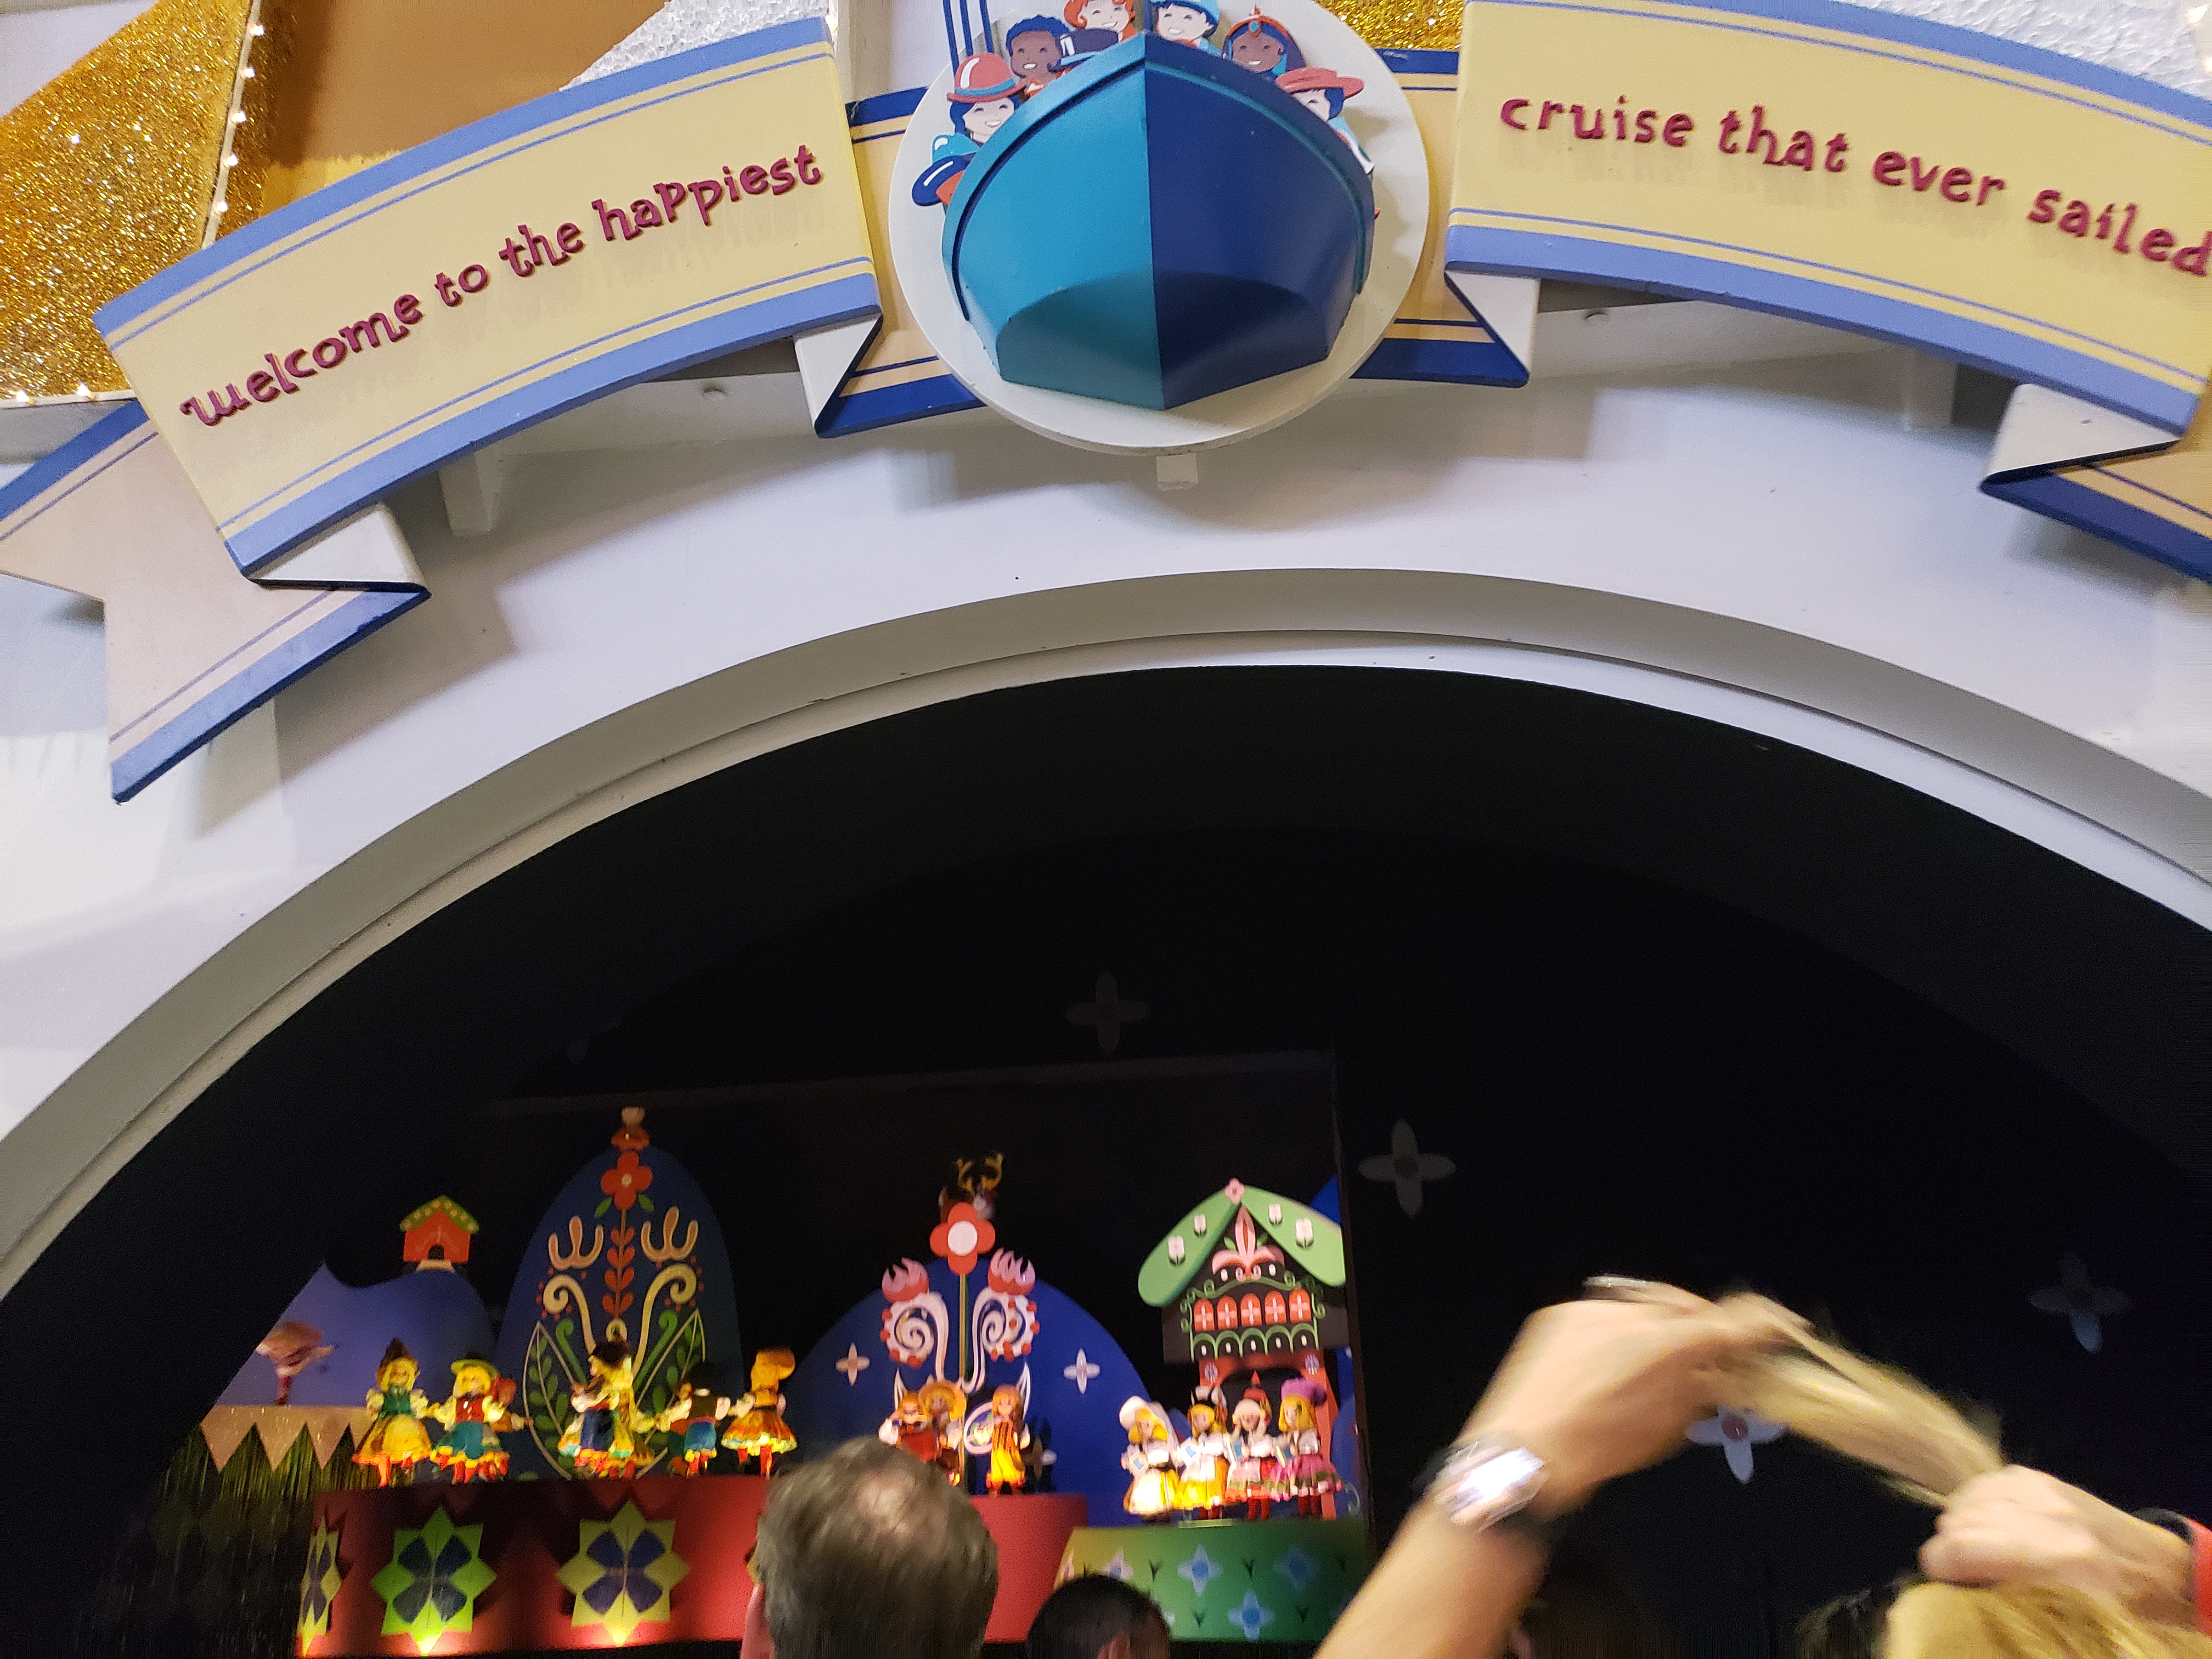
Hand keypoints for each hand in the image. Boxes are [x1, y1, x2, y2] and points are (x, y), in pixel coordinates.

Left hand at [1465, 1282, 1800, 1512]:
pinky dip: (1616, 1332)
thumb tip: (1724, 1374)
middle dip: (1703, 1325)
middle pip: (1687, 1305)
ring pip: (1643, 1305)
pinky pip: (1603, 1314)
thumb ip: (1704, 1391)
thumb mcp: (1670, 1426)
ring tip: (1653, 1361)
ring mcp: (1593, 1308)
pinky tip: (1610, 1362)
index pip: (1731, 1321)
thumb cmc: (1602, 1448)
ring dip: (1657, 1327)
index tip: (1782, 1322)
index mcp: (1668, 1345)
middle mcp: (1633, 1314)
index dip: (1762, 1322)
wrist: (1528, 1449)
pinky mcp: (1562, 1312)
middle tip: (1709, 1351)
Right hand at [1921, 1466, 2193, 1626]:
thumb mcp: (2058, 1613)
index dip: (1938, 1565)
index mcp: (2050, 1560)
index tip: (1943, 1579)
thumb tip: (1952, 1587)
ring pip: (1965, 1498)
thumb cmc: (2106, 1602)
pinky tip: (1984, 1519)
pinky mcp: (2038, 1477)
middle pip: (1958, 1522)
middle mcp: (2042, 1517)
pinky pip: (1984, 1482)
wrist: (2147, 1565)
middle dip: (1948, 1547)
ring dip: (1958, 1522)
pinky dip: (1974, 1501)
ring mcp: (2040, 1490)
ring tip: (1971, 1543)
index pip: (1960, 1548)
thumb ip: (2002, 1596)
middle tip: (1960, 1567)